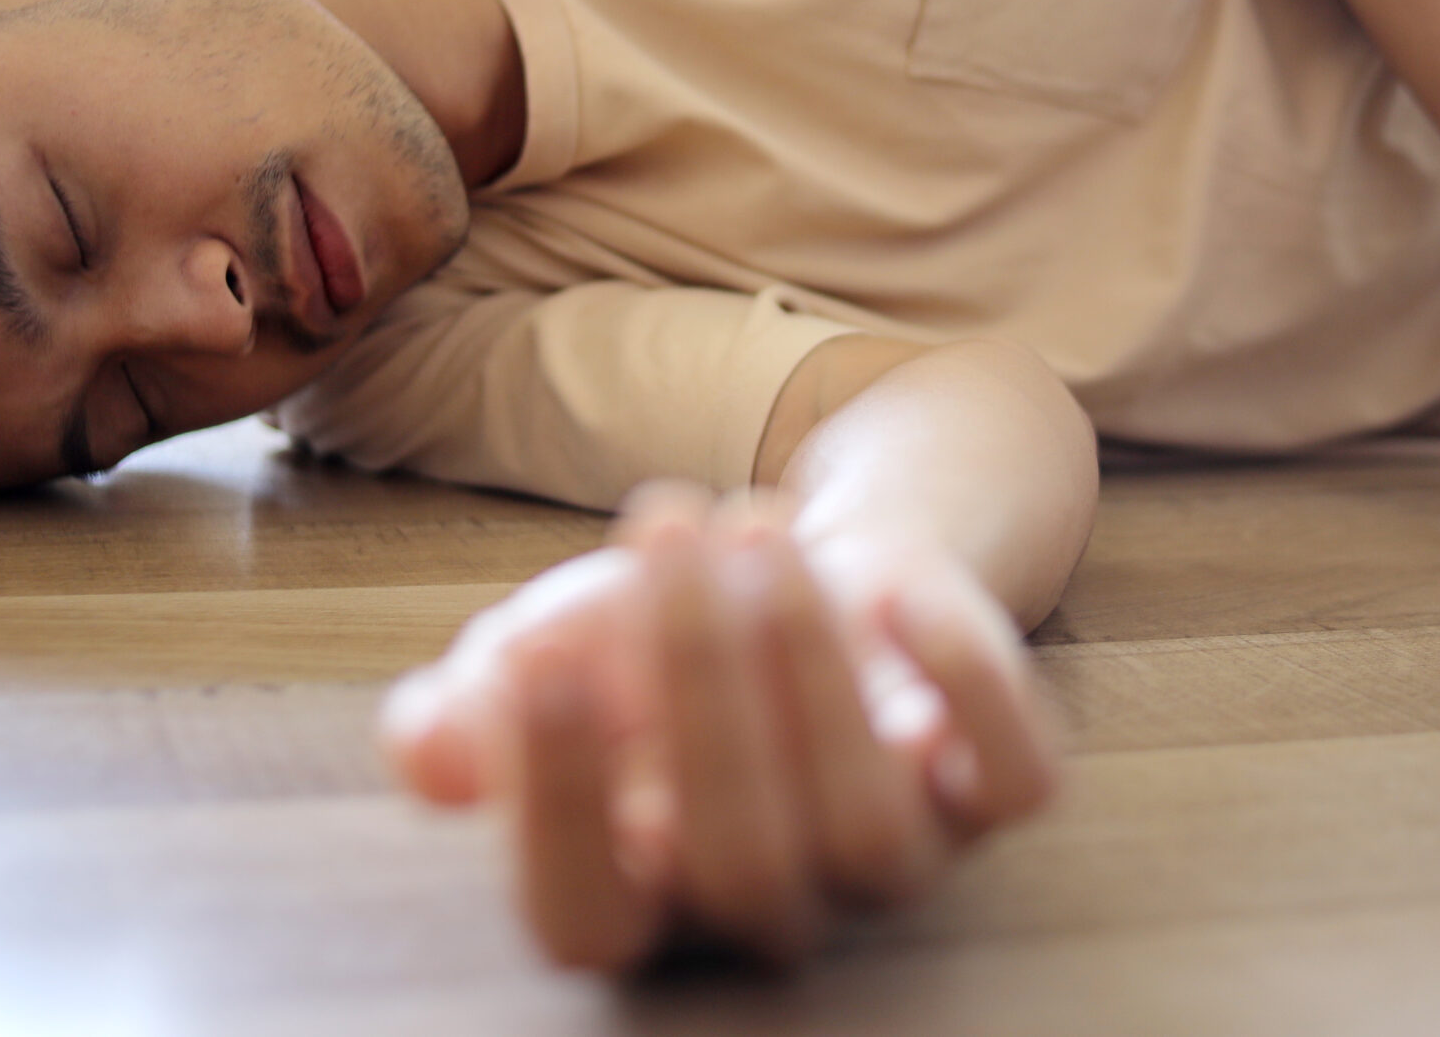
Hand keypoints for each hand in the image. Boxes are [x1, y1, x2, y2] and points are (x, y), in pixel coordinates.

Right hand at [378, 486, 1057, 969]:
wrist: (790, 570)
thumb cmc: (647, 640)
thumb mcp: (548, 654)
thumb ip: (481, 708)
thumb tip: (424, 740)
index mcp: (637, 896)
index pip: (585, 915)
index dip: (556, 803)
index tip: (531, 658)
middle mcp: (767, 902)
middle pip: (740, 862)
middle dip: (697, 681)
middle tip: (667, 524)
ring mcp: (892, 853)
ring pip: (868, 829)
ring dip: (810, 665)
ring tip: (755, 524)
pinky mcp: (988, 788)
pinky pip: (1015, 784)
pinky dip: (970, 689)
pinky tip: (903, 594)